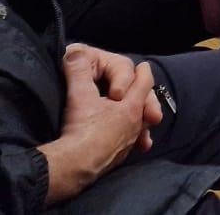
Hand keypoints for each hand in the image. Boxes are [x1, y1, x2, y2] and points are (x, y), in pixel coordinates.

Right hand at [42, 51, 153, 200]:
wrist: (74, 167)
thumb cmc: (81, 129)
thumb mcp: (79, 96)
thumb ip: (78, 71)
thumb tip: (73, 52)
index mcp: (131, 106)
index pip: (144, 82)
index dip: (143, 72)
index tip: (144, 66)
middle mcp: (135, 124)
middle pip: (145, 105)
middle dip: (146, 96)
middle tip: (144, 90)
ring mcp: (128, 143)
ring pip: (139, 126)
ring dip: (139, 119)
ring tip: (142, 118)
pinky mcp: (118, 159)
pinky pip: (129, 144)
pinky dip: (130, 138)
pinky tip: (125, 143)